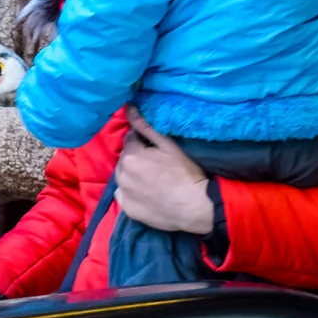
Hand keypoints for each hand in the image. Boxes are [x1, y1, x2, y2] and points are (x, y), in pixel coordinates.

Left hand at [114, 107, 213, 234]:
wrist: (195, 206)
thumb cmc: (185, 172)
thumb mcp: (168, 145)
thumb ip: (145, 126)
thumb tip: (128, 107)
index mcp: (131, 155)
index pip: (129, 139)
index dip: (140, 140)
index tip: (152, 147)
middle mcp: (122, 174)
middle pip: (124, 159)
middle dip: (134, 157)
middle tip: (153, 163)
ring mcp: (124, 193)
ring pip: (122, 176)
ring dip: (130, 173)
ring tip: (149, 178)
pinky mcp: (128, 210)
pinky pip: (122, 195)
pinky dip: (129, 192)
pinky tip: (144, 193)